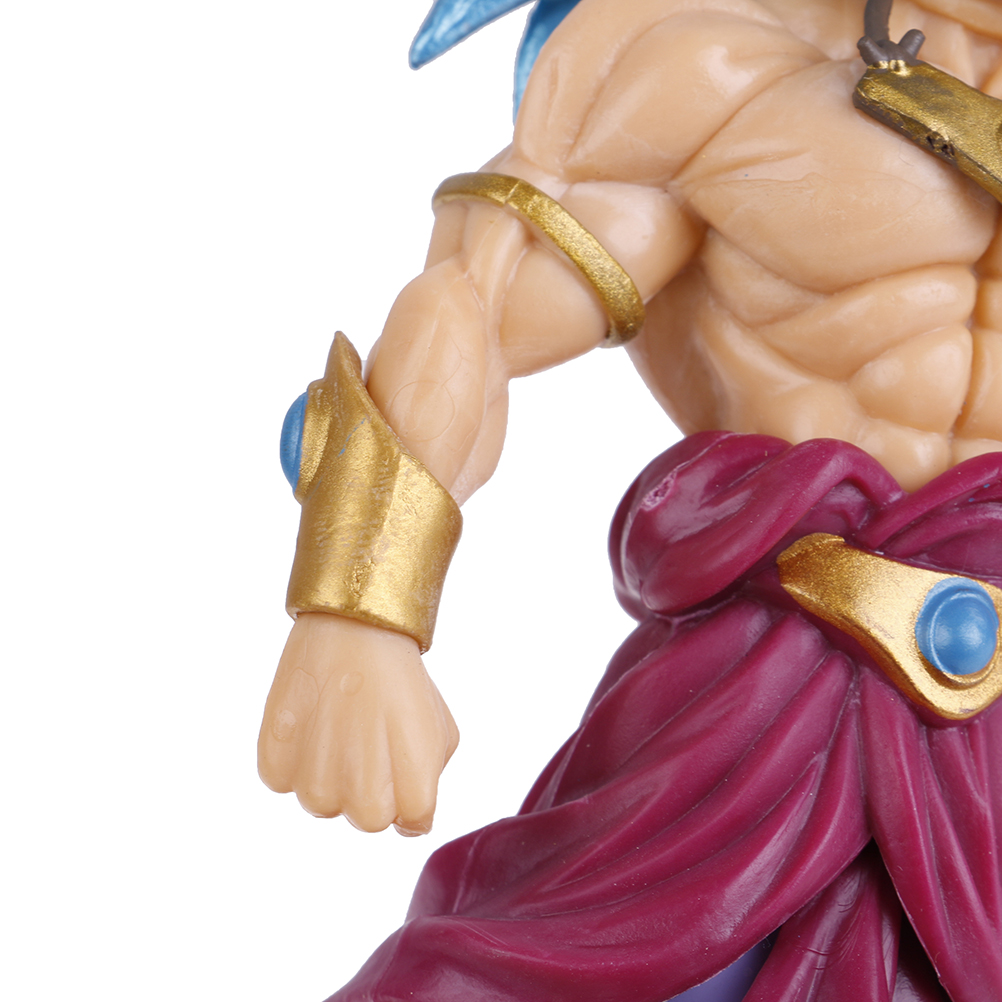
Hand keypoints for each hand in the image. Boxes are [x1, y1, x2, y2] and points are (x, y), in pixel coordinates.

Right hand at [258, 612, 458, 834]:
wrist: (354, 629)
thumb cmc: (401, 678)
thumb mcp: (440, 729)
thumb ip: (429, 779)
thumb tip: (410, 813)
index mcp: (412, 788)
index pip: (411, 825)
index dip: (409, 792)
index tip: (401, 758)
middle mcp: (362, 795)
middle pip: (366, 821)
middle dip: (371, 787)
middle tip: (369, 741)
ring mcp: (315, 782)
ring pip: (322, 803)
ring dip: (331, 773)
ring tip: (339, 725)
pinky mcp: (276, 763)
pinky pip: (284, 781)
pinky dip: (294, 756)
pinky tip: (310, 721)